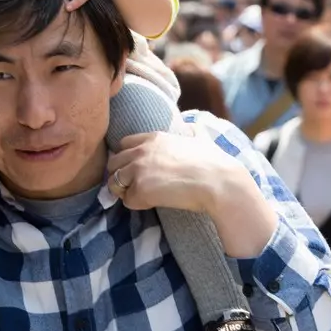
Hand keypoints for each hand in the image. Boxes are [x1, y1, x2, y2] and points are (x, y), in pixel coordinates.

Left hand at [107, 130, 263, 255]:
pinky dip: (136, 204)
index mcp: (153, 137)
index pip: (123, 144)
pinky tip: (152, 204)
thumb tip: (195, 127)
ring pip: (114, 182)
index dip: (127, 158)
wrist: (218, 182)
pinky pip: (127, 201)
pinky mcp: (140, 189)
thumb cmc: (214, 163)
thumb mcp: (200, 138)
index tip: (136, 169)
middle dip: (120, 175)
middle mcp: (141, 151)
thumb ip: (192, 132)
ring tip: (142, 197)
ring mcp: (138, 170)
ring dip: (125, 191)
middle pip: (113, 163)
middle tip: (135, 186)